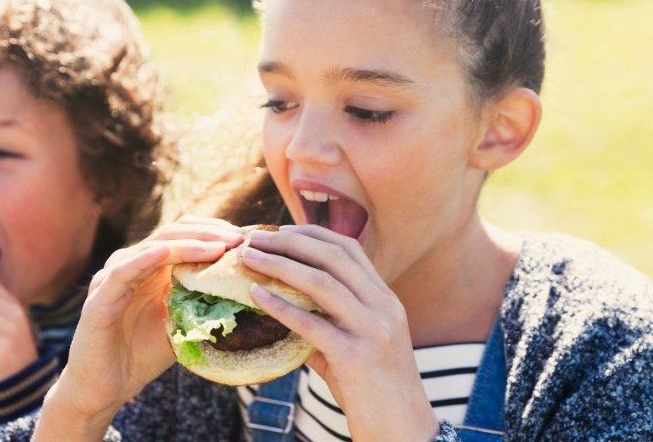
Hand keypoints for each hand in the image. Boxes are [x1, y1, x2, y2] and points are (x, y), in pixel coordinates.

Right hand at [35, 216, 242, 440]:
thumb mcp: (180, 322)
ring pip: (154, 247)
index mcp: (149, 266)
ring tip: (219, 246)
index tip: (243, 238)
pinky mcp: (99, 299)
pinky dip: (145, 258)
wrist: (105, 389)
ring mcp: (112, 278)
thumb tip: (243, 290)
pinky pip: (122, 272)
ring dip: (189, 244)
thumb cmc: (142, 355)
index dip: (213, 231)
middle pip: (172, 233)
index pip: (183, 234)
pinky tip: (166, 253)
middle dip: (209, 233)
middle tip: (239, 239)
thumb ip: (201, 301)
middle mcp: (130, 264)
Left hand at [243, 225, 438, 441]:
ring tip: (249, 260)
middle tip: (254, 240)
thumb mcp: (356, 346)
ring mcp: (373, 330)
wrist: (403, 432)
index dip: (311, 234)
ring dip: (280, 266)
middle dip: (290, 242)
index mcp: (386, 299)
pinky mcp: (357, 357)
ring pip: (322, 283)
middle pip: (333, 257)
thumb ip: (327, 323)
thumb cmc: (374, 392)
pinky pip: (312, 324)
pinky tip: (255, 296)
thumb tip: (284, 308)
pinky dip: (280, 306)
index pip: (348, 249)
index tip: (278, 232)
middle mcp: (383, 307)